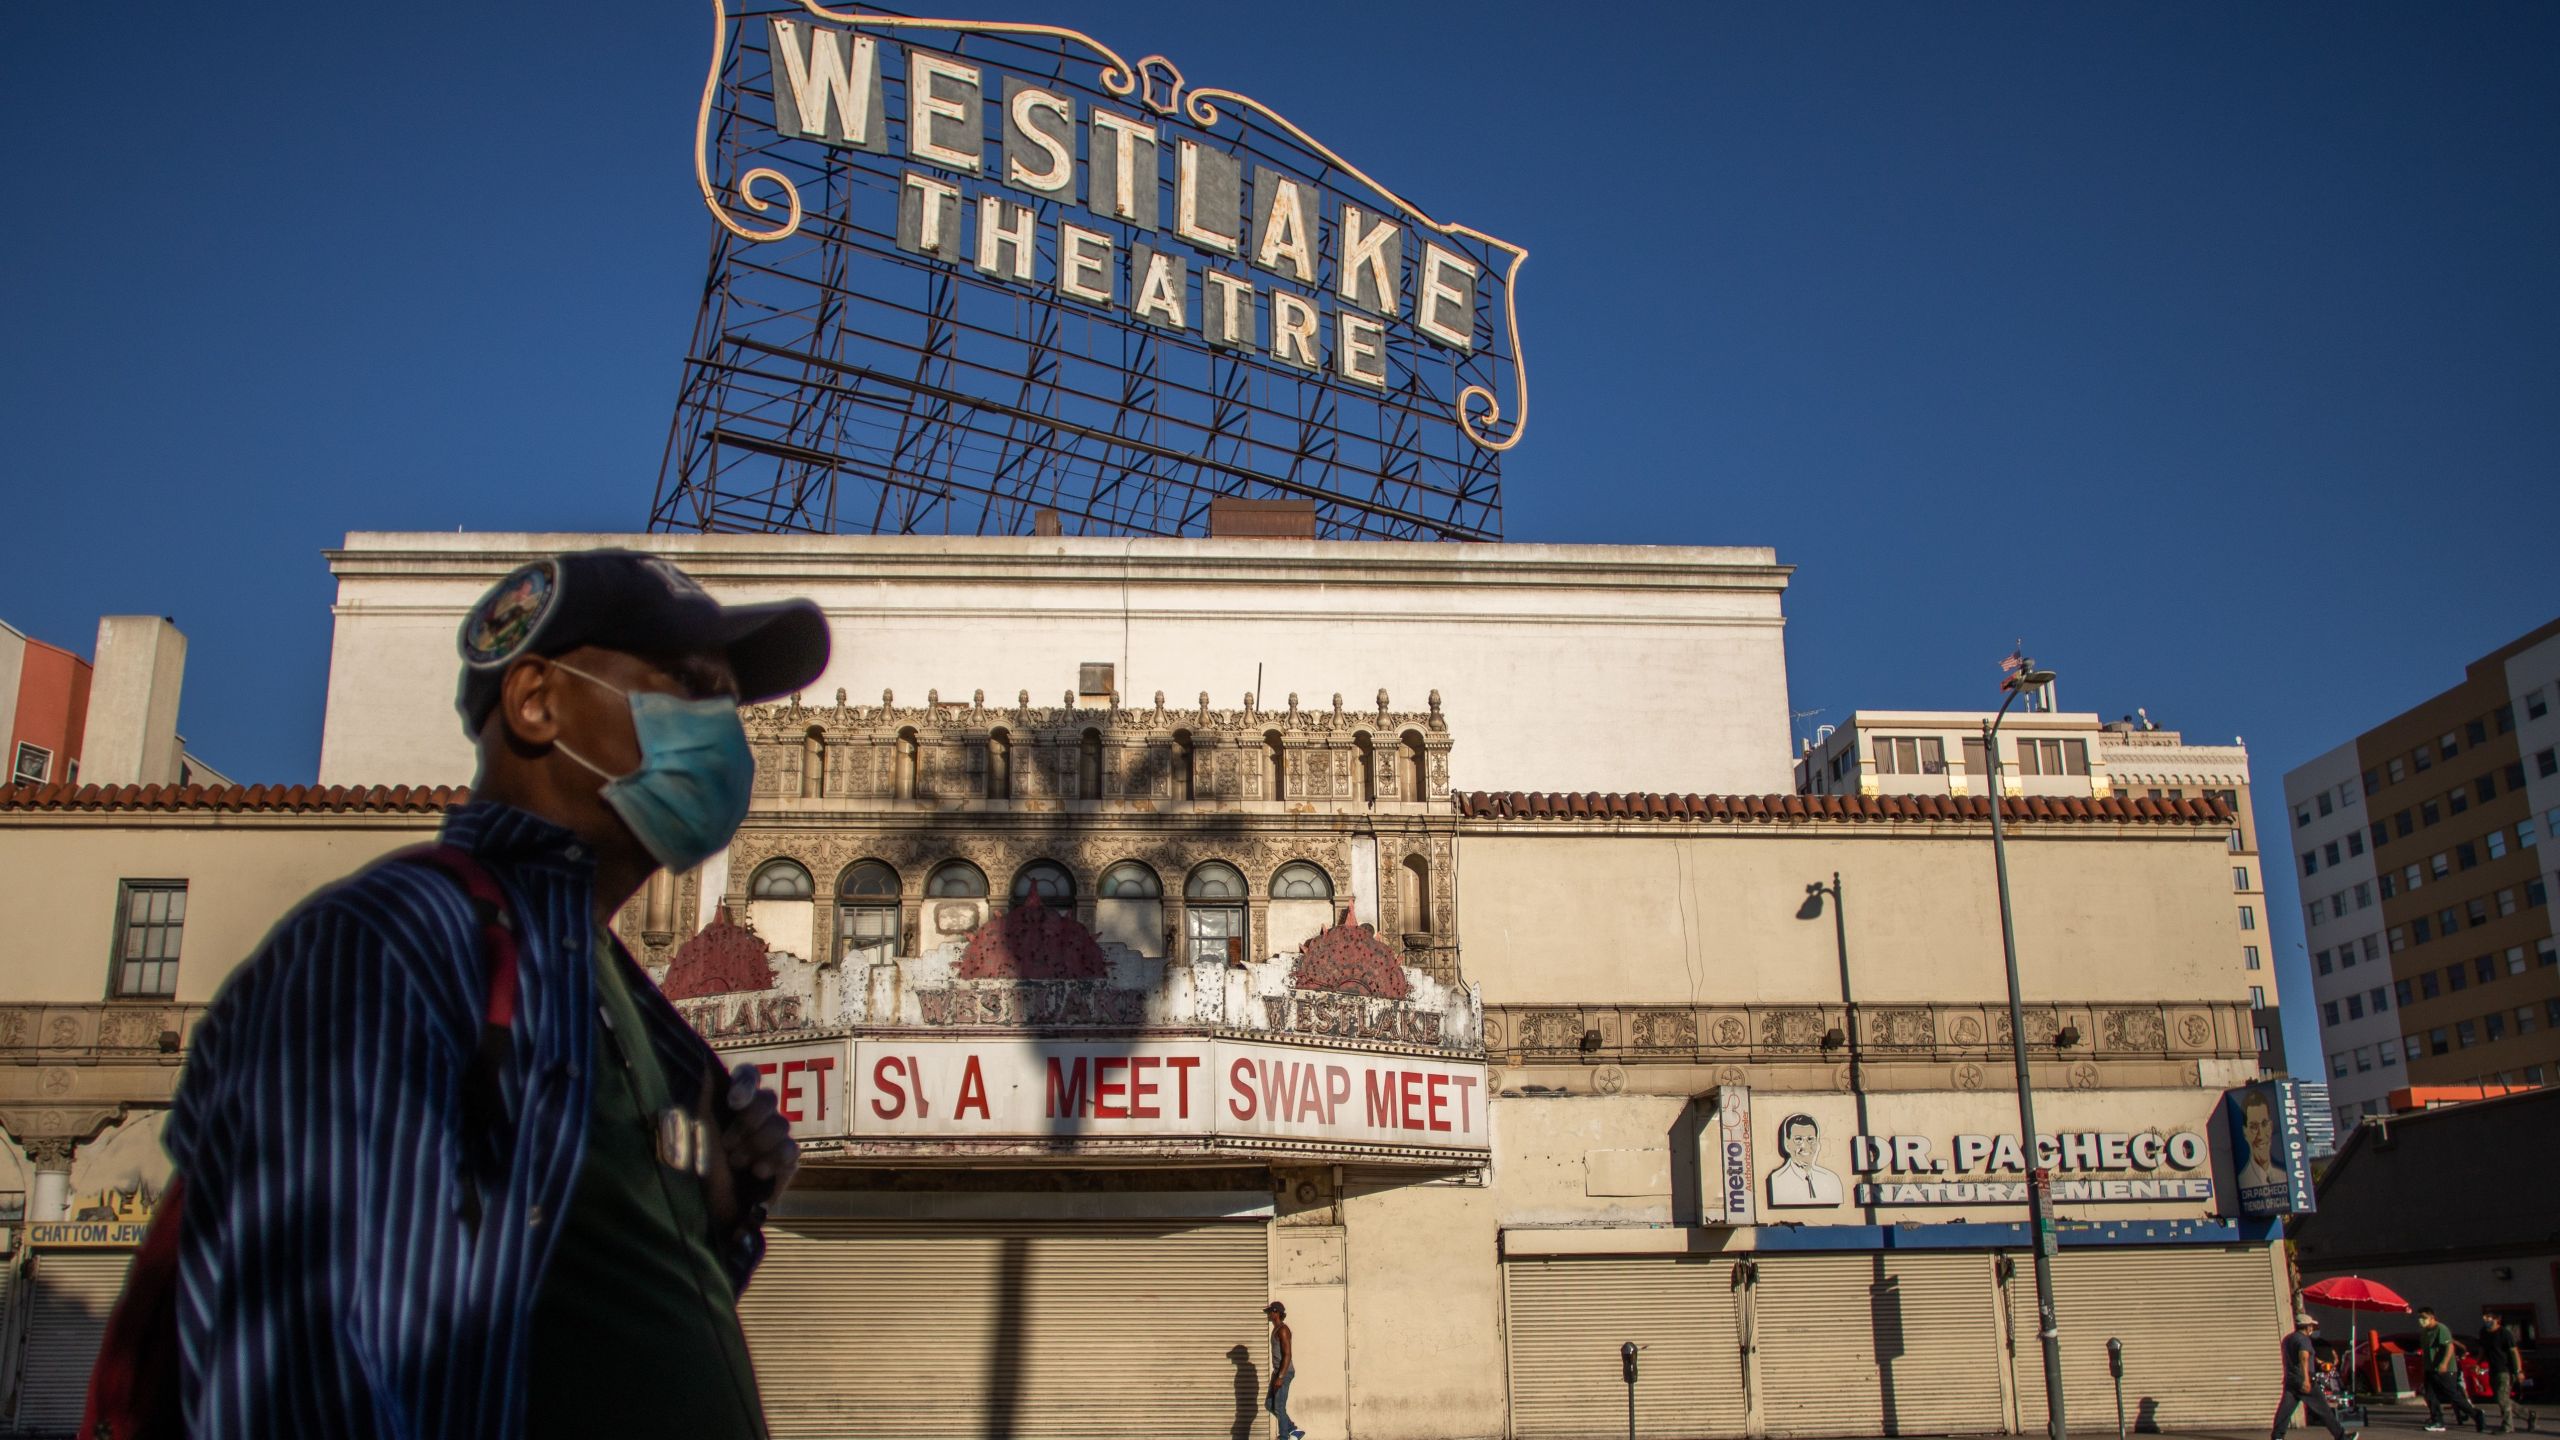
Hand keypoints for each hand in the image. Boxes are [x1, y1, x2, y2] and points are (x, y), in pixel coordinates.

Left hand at [700, 1063, 798, 1230]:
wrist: (711, 1210)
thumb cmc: (699, 1167)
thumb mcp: (693, 1131)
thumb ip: (702, 1098)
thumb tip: (705, 1065)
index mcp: (734, 1104)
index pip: (749, 1076)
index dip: (746, 1083)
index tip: (733, 1102)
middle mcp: (757, 1116)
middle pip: (768, 1098)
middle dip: (747, 1122)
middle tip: (727, 1145)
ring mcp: (775, 1137)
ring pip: (781, 1123)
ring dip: (756, 1145)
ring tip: (737, 1163)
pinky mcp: (788, 1159)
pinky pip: (790, 1149)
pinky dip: (773, 1160)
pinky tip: (758, 1172)